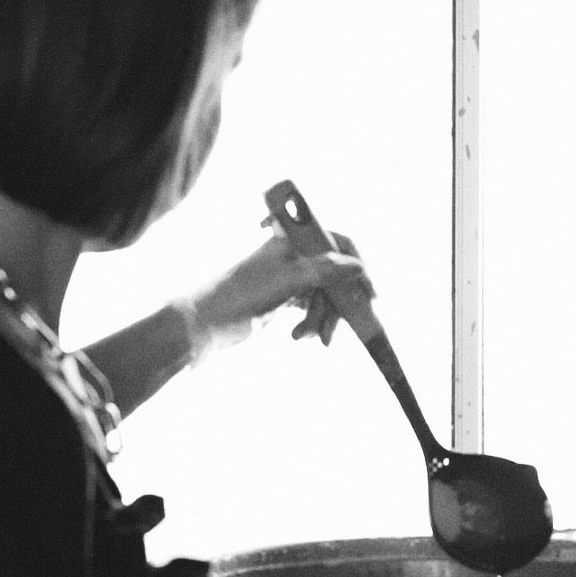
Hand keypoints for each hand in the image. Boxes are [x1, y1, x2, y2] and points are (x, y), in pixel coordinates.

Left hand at [189, 233, 373, 352]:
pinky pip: (312, 309)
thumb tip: (359, 267)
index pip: (339, 244)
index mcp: (294, 239)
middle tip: (337, 329)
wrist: (206, 321)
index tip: (369, 294)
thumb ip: (327, 271)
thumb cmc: (243, 292)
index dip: (357, 267)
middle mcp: (295, 254)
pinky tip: (300, 335)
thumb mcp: (290, 279)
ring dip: (322, 318)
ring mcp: (290, 277)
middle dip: (337, 304)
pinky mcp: (284, 298)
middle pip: (335, 275)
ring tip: (307, 336)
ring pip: (325, 296)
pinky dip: (311, 323)